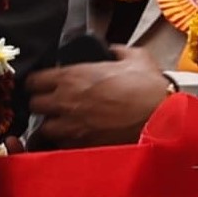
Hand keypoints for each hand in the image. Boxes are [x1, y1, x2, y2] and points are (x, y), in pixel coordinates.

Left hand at [24, 45, 171, 147]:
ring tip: (64, 123)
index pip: (33, 80)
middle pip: (34, 105)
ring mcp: (70, 126)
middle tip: (54, 104)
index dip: (38, 83)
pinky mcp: (80, 146)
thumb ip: (116, 51)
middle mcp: (65, 101)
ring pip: (44, 128)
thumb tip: (110, 50)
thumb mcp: (135, 58)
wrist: (164, 118)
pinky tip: (76, 137)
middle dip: (42, 104)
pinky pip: (60, 145)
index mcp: (72, 77)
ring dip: (51, 125)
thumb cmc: (150, 88)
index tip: (44, 85)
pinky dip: (65, 142)